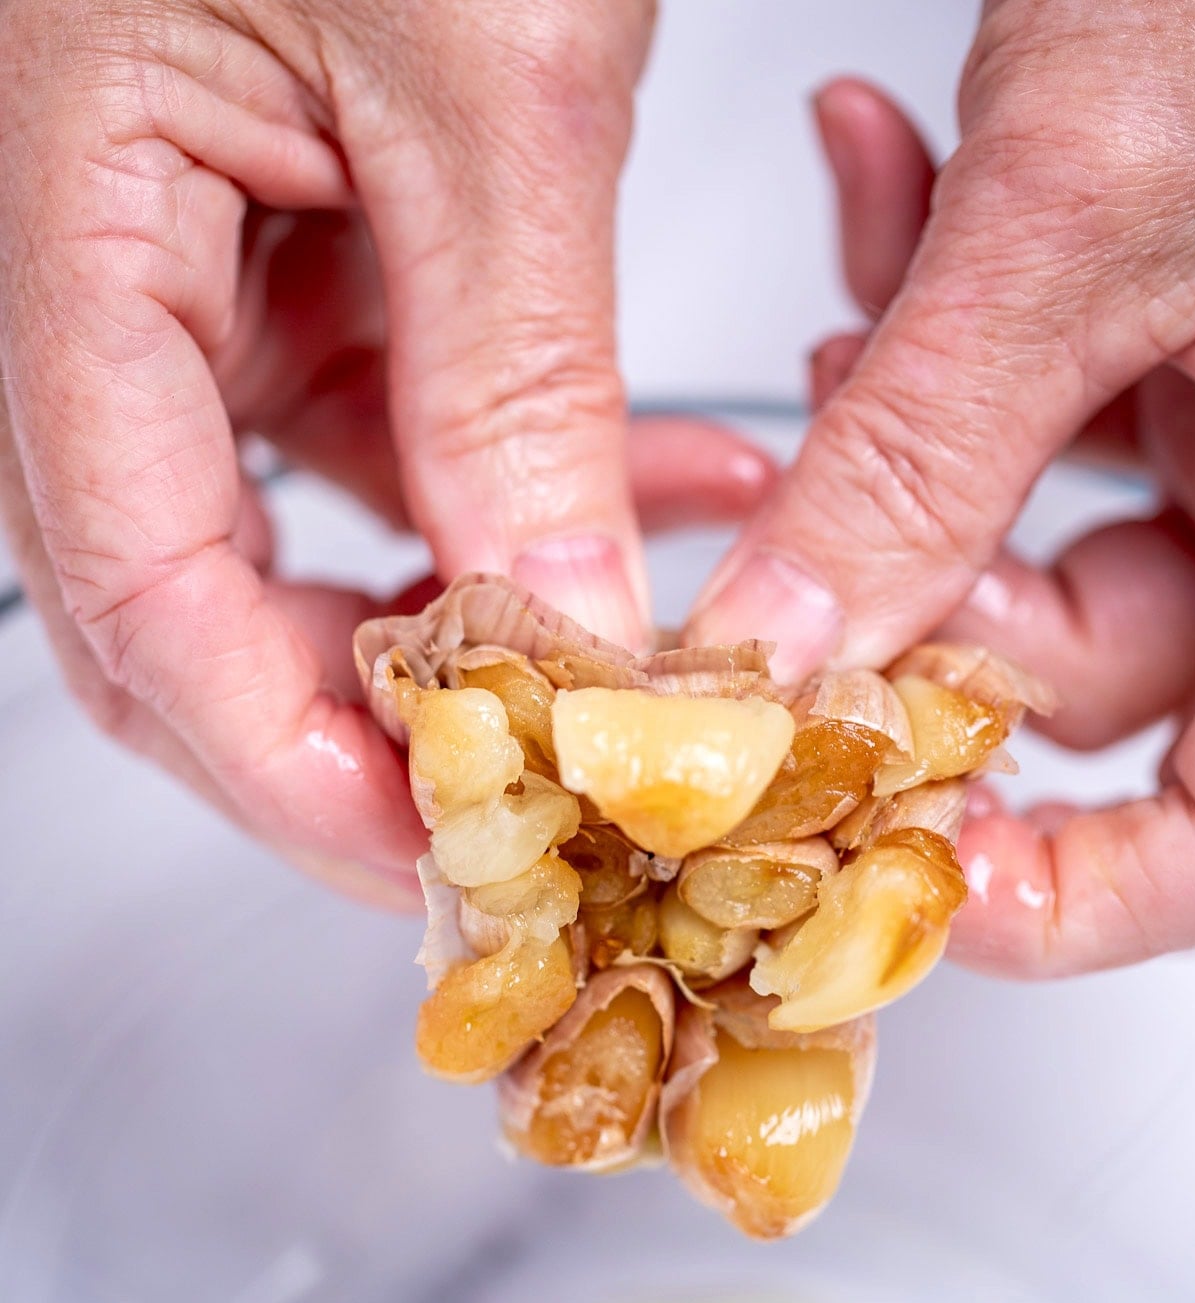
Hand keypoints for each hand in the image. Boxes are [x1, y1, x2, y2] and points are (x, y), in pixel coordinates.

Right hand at [0, 0, 774, 903]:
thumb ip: (513, 366)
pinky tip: (646, 505)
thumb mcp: (490, 72)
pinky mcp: (287, 254)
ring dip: (455, 620)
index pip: (124, 569)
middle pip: (170, 597)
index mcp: (64, 200)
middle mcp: (93, 258)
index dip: (269, 745)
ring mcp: (185, 266)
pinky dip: (503, 498)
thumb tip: (568, 618)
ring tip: (620, 664)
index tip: (424, 849)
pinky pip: (375, 437)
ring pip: (281, 537)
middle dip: (343, 729)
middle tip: (511, 817)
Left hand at [686, 0, 1194, 976]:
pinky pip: (1037, 396)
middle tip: (812, 571)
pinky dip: (941, 322)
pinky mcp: (1172, 324)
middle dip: (923, 607)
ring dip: (906, 441)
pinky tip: (884, 187)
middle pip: (1091, 679)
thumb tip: (780, 654)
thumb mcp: (1091, 215)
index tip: (888, 864)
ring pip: (1033, 530)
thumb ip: (925, 463)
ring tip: (854, 324)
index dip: (1063, 889)